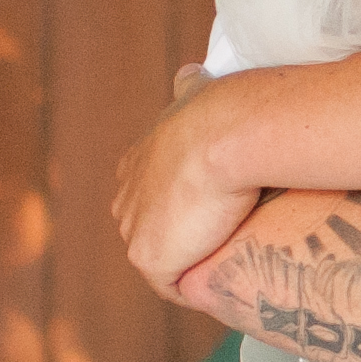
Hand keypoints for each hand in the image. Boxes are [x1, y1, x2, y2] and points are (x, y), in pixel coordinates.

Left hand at [113, 75, 266, 304]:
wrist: (226, 135)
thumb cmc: (220, 113)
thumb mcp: (198, 93)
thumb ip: (189, 88)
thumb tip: (190, 72)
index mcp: (136, 165)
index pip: (152, 195)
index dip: (182, 206)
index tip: (215, 211)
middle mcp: (126, 198)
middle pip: (154, 231)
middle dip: (185, 240)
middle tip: (230, 244)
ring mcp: (135, 231)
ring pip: (166, 259)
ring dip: (194, 265)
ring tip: (234, 268)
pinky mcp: (150, 259)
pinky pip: (176, 287)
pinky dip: (200, 289)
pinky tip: (229, 286)